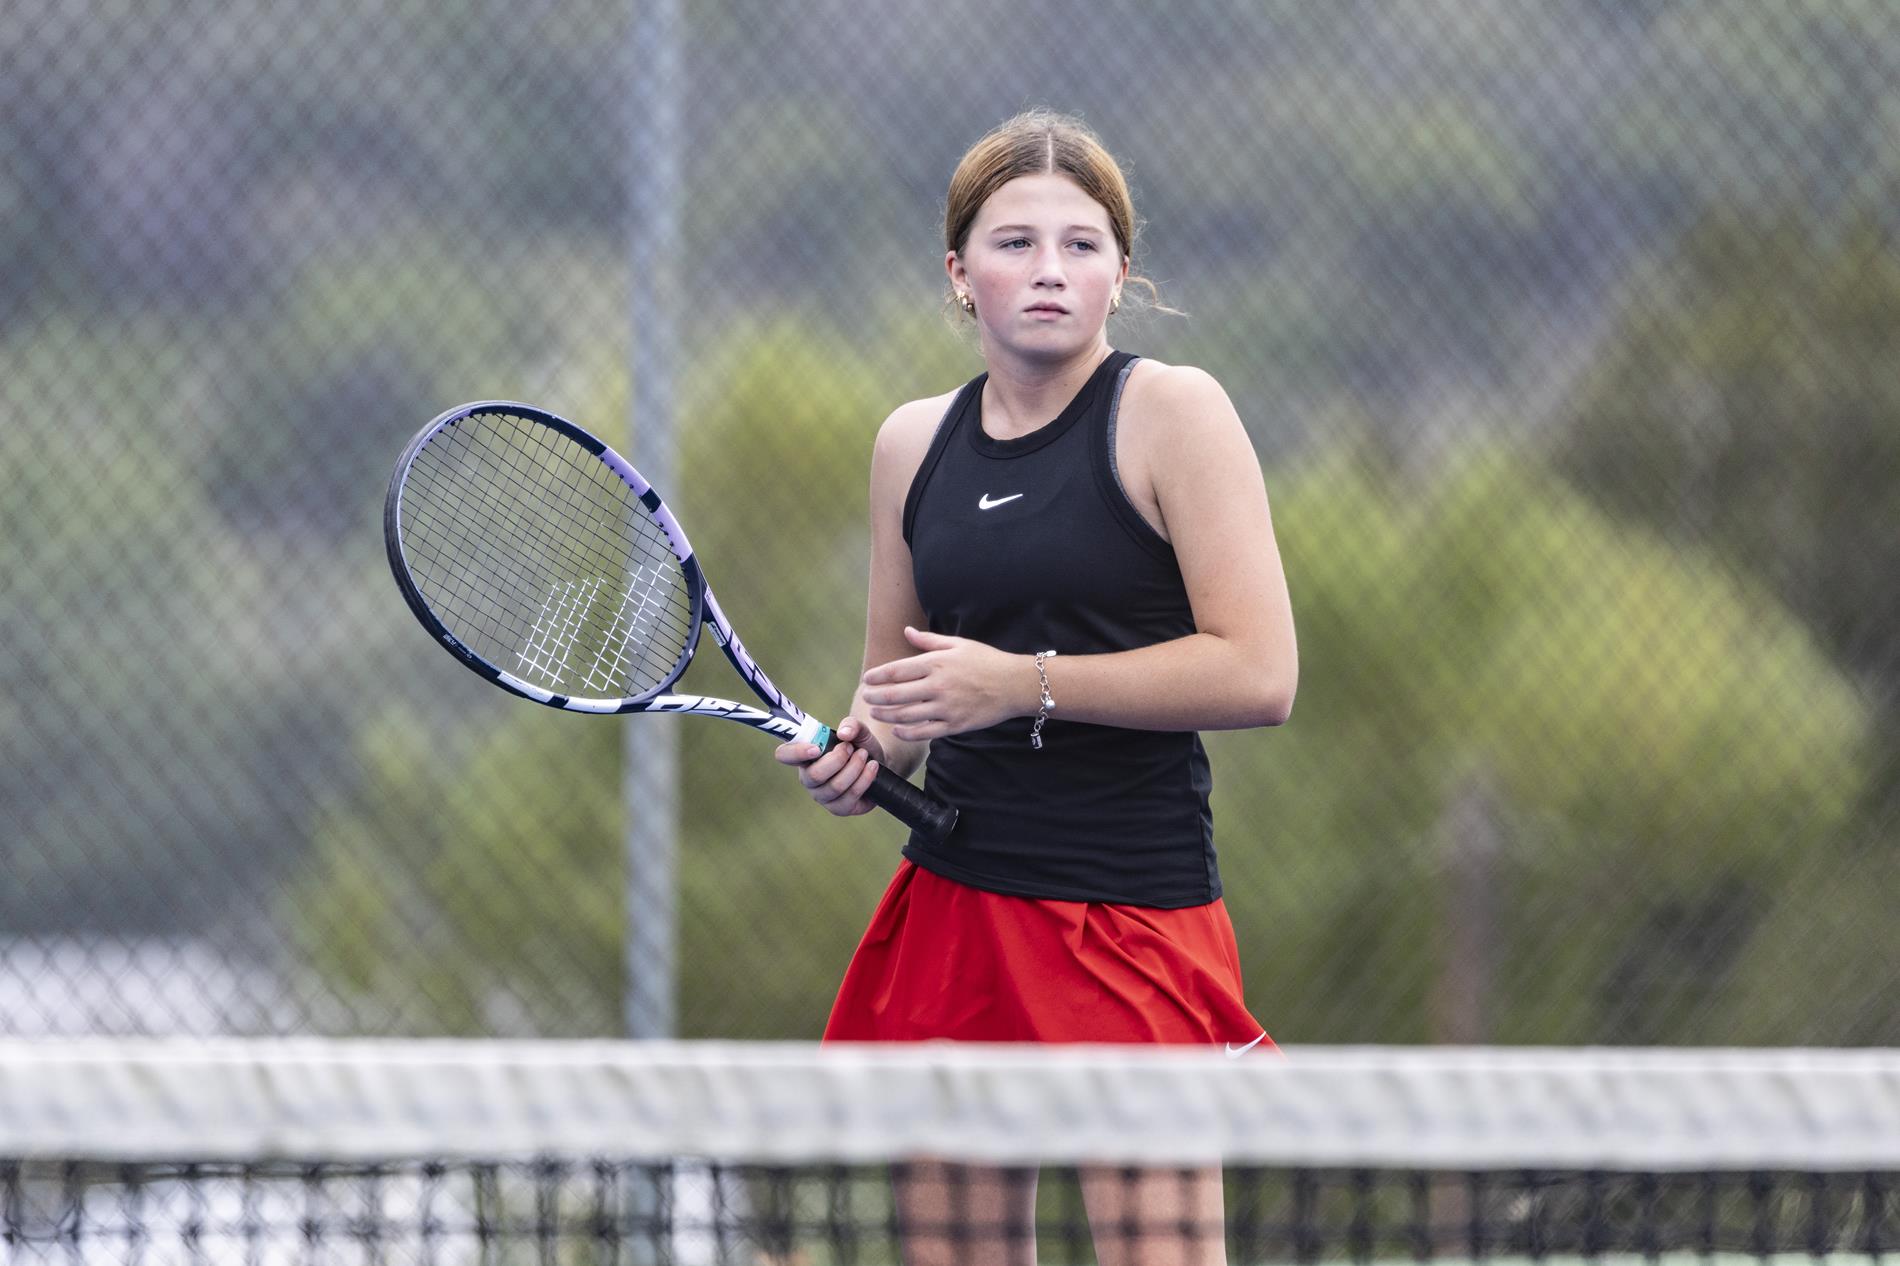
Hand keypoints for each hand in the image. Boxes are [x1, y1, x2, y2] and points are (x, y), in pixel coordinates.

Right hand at [774, 716, 885, 817]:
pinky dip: (865, 779)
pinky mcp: (839, 808)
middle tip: (851, 748)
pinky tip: (872, 767)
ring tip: (865, 755)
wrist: (878, 762)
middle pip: (815, 775)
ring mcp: (822, 796)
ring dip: (855, 767)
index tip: (816, 748)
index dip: (796, 752)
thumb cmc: (859, 745)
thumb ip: (851, 725)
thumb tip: (844, 734)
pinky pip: (850, 796)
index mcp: (804, 756)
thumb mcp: (858, 730)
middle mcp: (809, 778)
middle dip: (838, 759)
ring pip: (835, 786)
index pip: (784, 755)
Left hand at [860, 626, 1024, 741]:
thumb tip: (906, 631)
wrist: (1014, 685)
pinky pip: (923, 732)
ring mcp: (946, 707)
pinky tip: (897, 729)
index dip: (876, 676)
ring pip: (905, 715)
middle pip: (895, 694)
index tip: (867, 679)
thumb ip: (928, 640)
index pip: (896, 671)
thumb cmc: (986, 660)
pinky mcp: (954, 725)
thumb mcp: (958, 644)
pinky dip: (906, 732)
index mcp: (937, 662)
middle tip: (865, 697)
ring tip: (876, 713)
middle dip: (875, 697)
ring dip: (886, 715)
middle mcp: (938, 685)